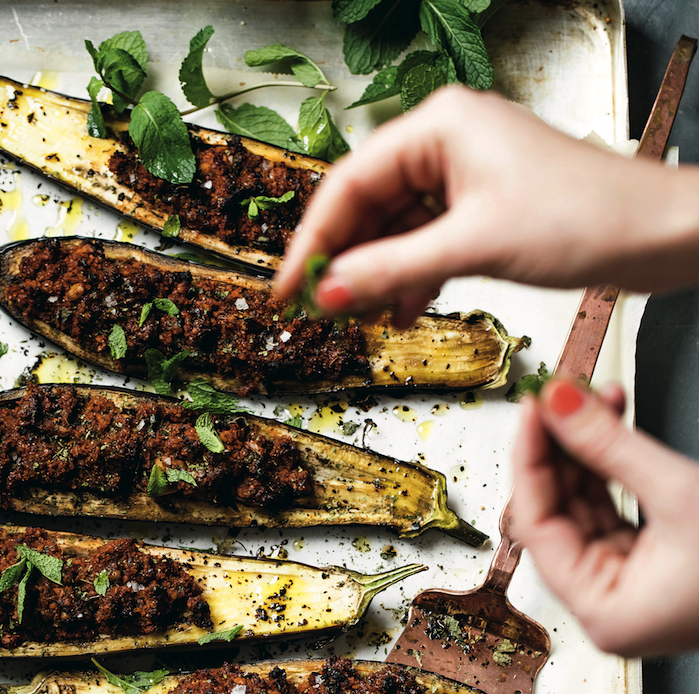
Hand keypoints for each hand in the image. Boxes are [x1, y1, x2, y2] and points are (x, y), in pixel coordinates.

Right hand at [275, 85, 698, 326]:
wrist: (655, 234)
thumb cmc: (581, 217)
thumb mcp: (471, 247)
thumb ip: (391, 271)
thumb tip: (328, 293)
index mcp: (437, 127)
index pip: (349, 184)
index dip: (312, 241)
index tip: (286, 288)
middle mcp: (446, 143)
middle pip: (369, 206)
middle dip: (345, 261)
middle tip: (317, 309)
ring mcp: (465, 176)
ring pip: (398, 228)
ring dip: (379, 274)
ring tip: (362, 317)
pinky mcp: (484, 207)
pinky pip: (428, 241)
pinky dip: (414, 277)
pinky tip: (406, 309)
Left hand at [511, 378, 698, 657]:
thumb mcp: (681, 492)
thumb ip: (610, 446)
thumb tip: (559, 403)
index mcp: (606, 613)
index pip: (537, 524)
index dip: (530, 459)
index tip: (533, 408)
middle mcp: (611, 606)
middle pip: (558, 513)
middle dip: (561, 447)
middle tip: (560, 394)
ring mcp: (631, 585)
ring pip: (586, 505)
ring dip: (589, 449)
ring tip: (594, 397)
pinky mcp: (654, 563)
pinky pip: (615, 507)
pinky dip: (614, 467)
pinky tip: (611, 422)